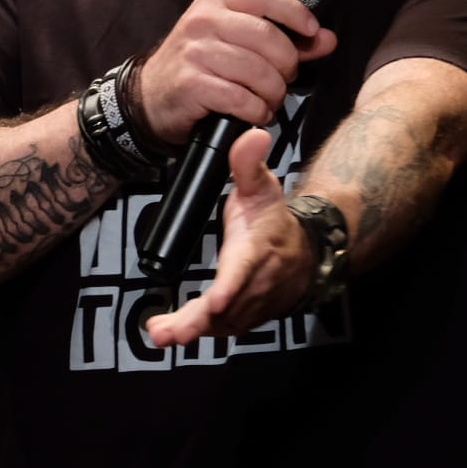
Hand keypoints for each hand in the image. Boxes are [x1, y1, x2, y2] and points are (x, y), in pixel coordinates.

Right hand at [136, 0, 336, 146]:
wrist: (151, 96)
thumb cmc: (201, 65)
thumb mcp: (236, 41)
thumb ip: (284, 39)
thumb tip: (327, 39)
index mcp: (217, 0)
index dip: (296, 13)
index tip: (311, 33)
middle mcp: (203, 20)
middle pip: (268, 37)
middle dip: (287, 65)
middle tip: (285, 80)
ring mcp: (194, 51)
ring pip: (258, 71)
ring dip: (273, 93)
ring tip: (269, 101)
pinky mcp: (190, 83)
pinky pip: (240, 98)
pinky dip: (256, 111)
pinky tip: (255, 113)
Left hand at [145, 127, 314, 345]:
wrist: (306, 254)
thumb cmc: (273, 220)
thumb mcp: (262, 187)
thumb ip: (248, 163)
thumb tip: (253, 134)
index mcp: (255, 252)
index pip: (242, 272)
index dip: (230, 288)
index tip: (214, 301)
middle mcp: (255, 284)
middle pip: (226, 308)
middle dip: (196, 323)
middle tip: (166, 333)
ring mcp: (251, 305)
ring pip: (221, 324)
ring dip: (191, 331)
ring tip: (160, 334)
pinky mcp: (245, 317)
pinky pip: (221, 328)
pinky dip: (197, 333)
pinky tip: (170, 333)